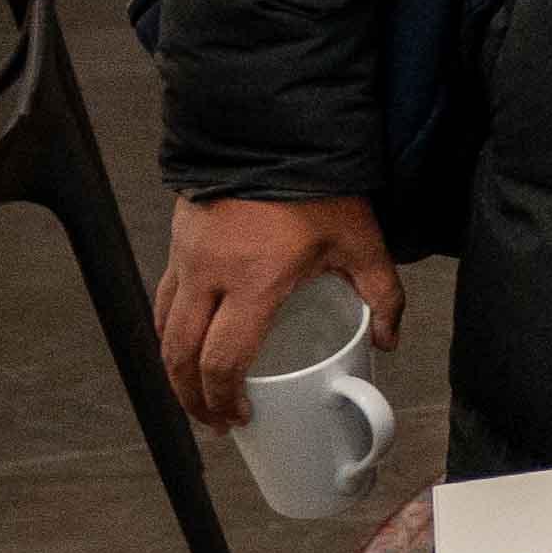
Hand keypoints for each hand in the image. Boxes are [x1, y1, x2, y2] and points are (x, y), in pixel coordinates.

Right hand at [161, 193, 398, 428]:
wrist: (275, 131)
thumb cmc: (321, 187)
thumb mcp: (362, 242)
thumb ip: (383, 296)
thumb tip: (388, 340)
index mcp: (255, 282)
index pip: (224, 359)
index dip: (225, 398)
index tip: (240, 416)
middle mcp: (210, 274)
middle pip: (181, 355)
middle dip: (192, 398)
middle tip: (213, 421)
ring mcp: (187, 257)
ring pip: (164, 329)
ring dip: (174, 369)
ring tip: (196, 394)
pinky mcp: (178, 241)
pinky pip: (163, 298)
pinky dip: (168, 330)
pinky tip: (184, 344)